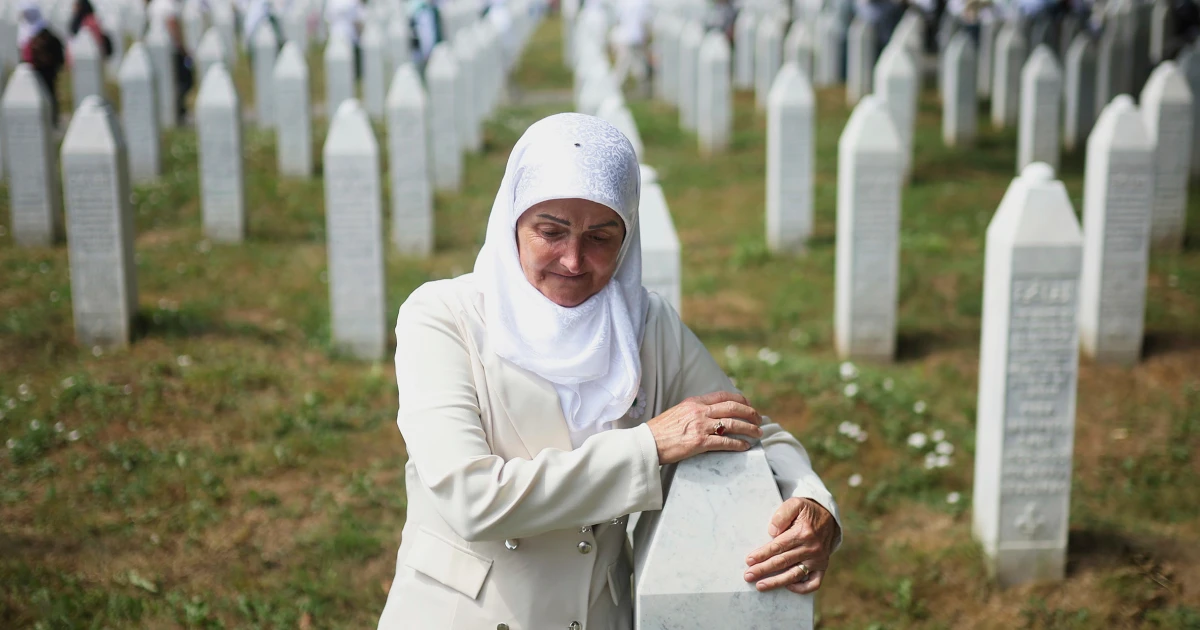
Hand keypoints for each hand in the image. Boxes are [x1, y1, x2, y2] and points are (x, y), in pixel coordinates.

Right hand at [644, 391, 762, 464]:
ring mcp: (700, 426)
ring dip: (749, 428)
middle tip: (759, 419)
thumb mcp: (677, 412)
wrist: (647, 443)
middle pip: (733, 407)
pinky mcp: (699, 443)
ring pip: (733, 424)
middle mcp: (699, 411)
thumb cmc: (660, 430)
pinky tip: (745, 447)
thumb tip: (710, 414)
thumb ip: (694, 410)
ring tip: (758, 433)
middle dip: (750, 413)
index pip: (723, 396)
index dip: (741, 399)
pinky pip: (725, 442)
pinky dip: (739, 444)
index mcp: (694, 402)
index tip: (749, 405)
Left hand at [743, 498, 837, 593]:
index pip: (778, 546)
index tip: (749, 560)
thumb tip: (772, 532)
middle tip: (748, 576)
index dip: (762, 554)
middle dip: (763, 570)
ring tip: (760, 586)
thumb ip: (782, 515)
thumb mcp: (795, 504)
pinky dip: (802, 588)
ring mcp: (818, 559)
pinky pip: (814, 583)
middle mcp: (811, 548)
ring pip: (795, 575)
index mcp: (803, 533)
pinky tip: (787, 587)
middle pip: (783, 562)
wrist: (828, 516)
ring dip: (776, 582)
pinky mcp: (823, 567)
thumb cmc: (806, 511)